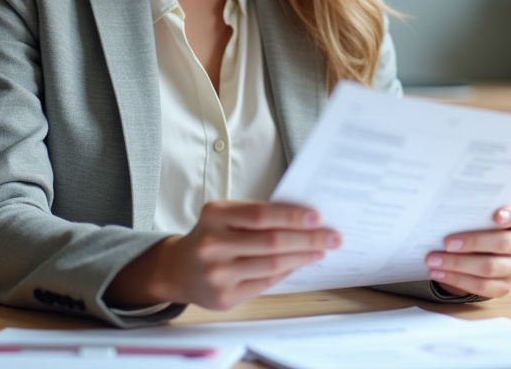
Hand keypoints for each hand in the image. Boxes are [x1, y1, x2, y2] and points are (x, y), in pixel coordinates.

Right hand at [106, 200, 340, 310]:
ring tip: (322, 249)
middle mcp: (213, 244)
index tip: (317, 216)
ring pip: (272, 264)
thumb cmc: (211, 236)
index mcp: (214, 215)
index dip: (292, 216)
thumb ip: (257, 215)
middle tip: (332, 235)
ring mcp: (217, 273)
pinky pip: (266, 282)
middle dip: (308, 238)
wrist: (179, 269)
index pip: (261, 215)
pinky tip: (300, 263)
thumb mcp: (225, 216)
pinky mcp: (224, 296)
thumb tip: (304, 219)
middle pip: (272, 241)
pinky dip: (288, 271)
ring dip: (303, 256)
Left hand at [426, 199, 510, 298]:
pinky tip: (440, 273)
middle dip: (472, 242)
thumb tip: (447, 212)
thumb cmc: (481, 222)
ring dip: (458, 264)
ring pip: (489, 267)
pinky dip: (457, 279)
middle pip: (503, 243)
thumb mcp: (482, 212)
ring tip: (434, 260)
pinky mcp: (506, 285)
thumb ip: (475, 210)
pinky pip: (482, 286)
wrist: (481, 248)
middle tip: (447, 242)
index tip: (496, 215)